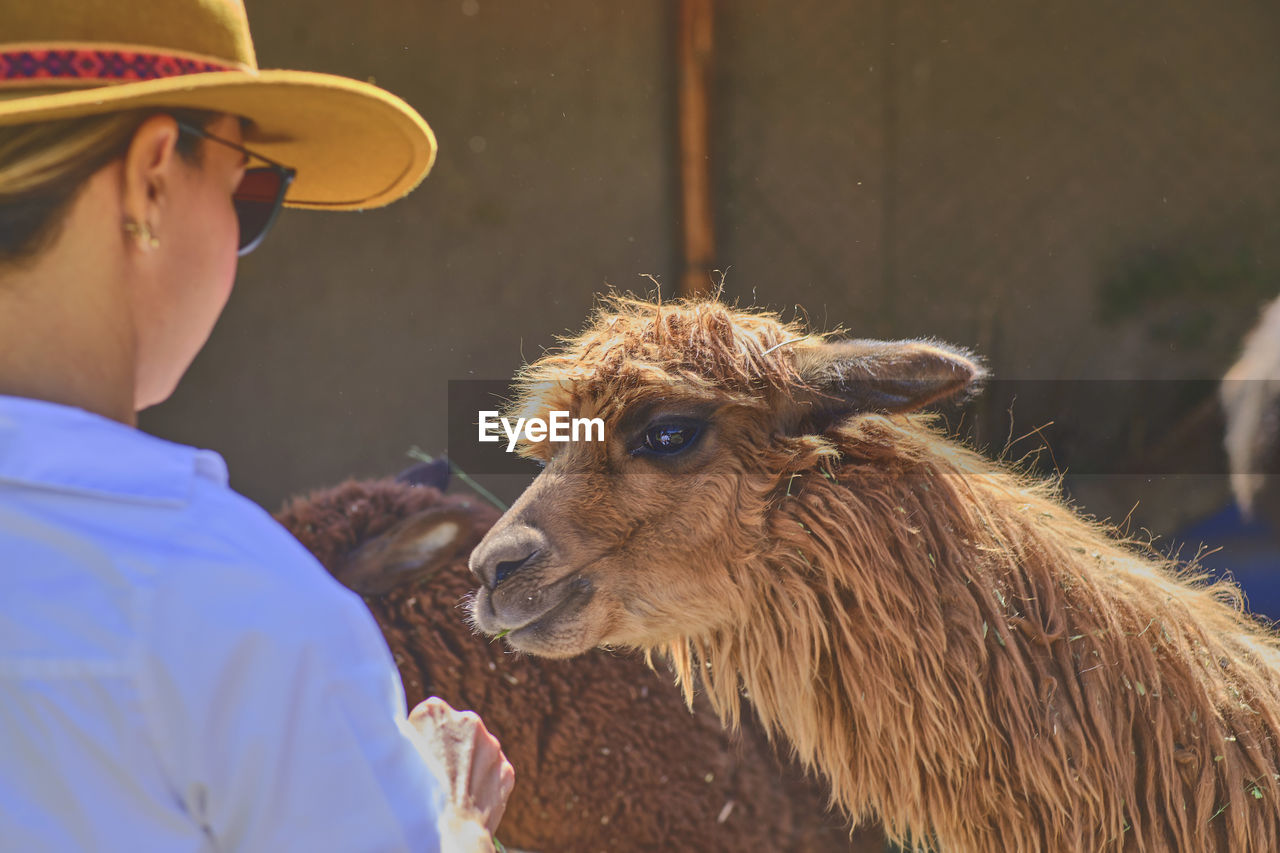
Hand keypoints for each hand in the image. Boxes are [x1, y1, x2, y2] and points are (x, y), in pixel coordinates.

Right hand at [406, 697, 514, 843]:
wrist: (452, 831)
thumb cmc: (415, 795)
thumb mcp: (400, 757)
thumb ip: (409, 736)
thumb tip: (406, 730)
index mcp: (433, 711)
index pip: (429, 715)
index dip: (424, 737)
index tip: (421, 754)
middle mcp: (466, 719)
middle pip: (456, 729)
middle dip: (450, 746)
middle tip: (437, 773)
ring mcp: (490, 743)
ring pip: (477, 750)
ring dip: (468, 764)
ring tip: (452, 790)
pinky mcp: (505, 767)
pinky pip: (492, 771)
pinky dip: (482, 782)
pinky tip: (469, 798)